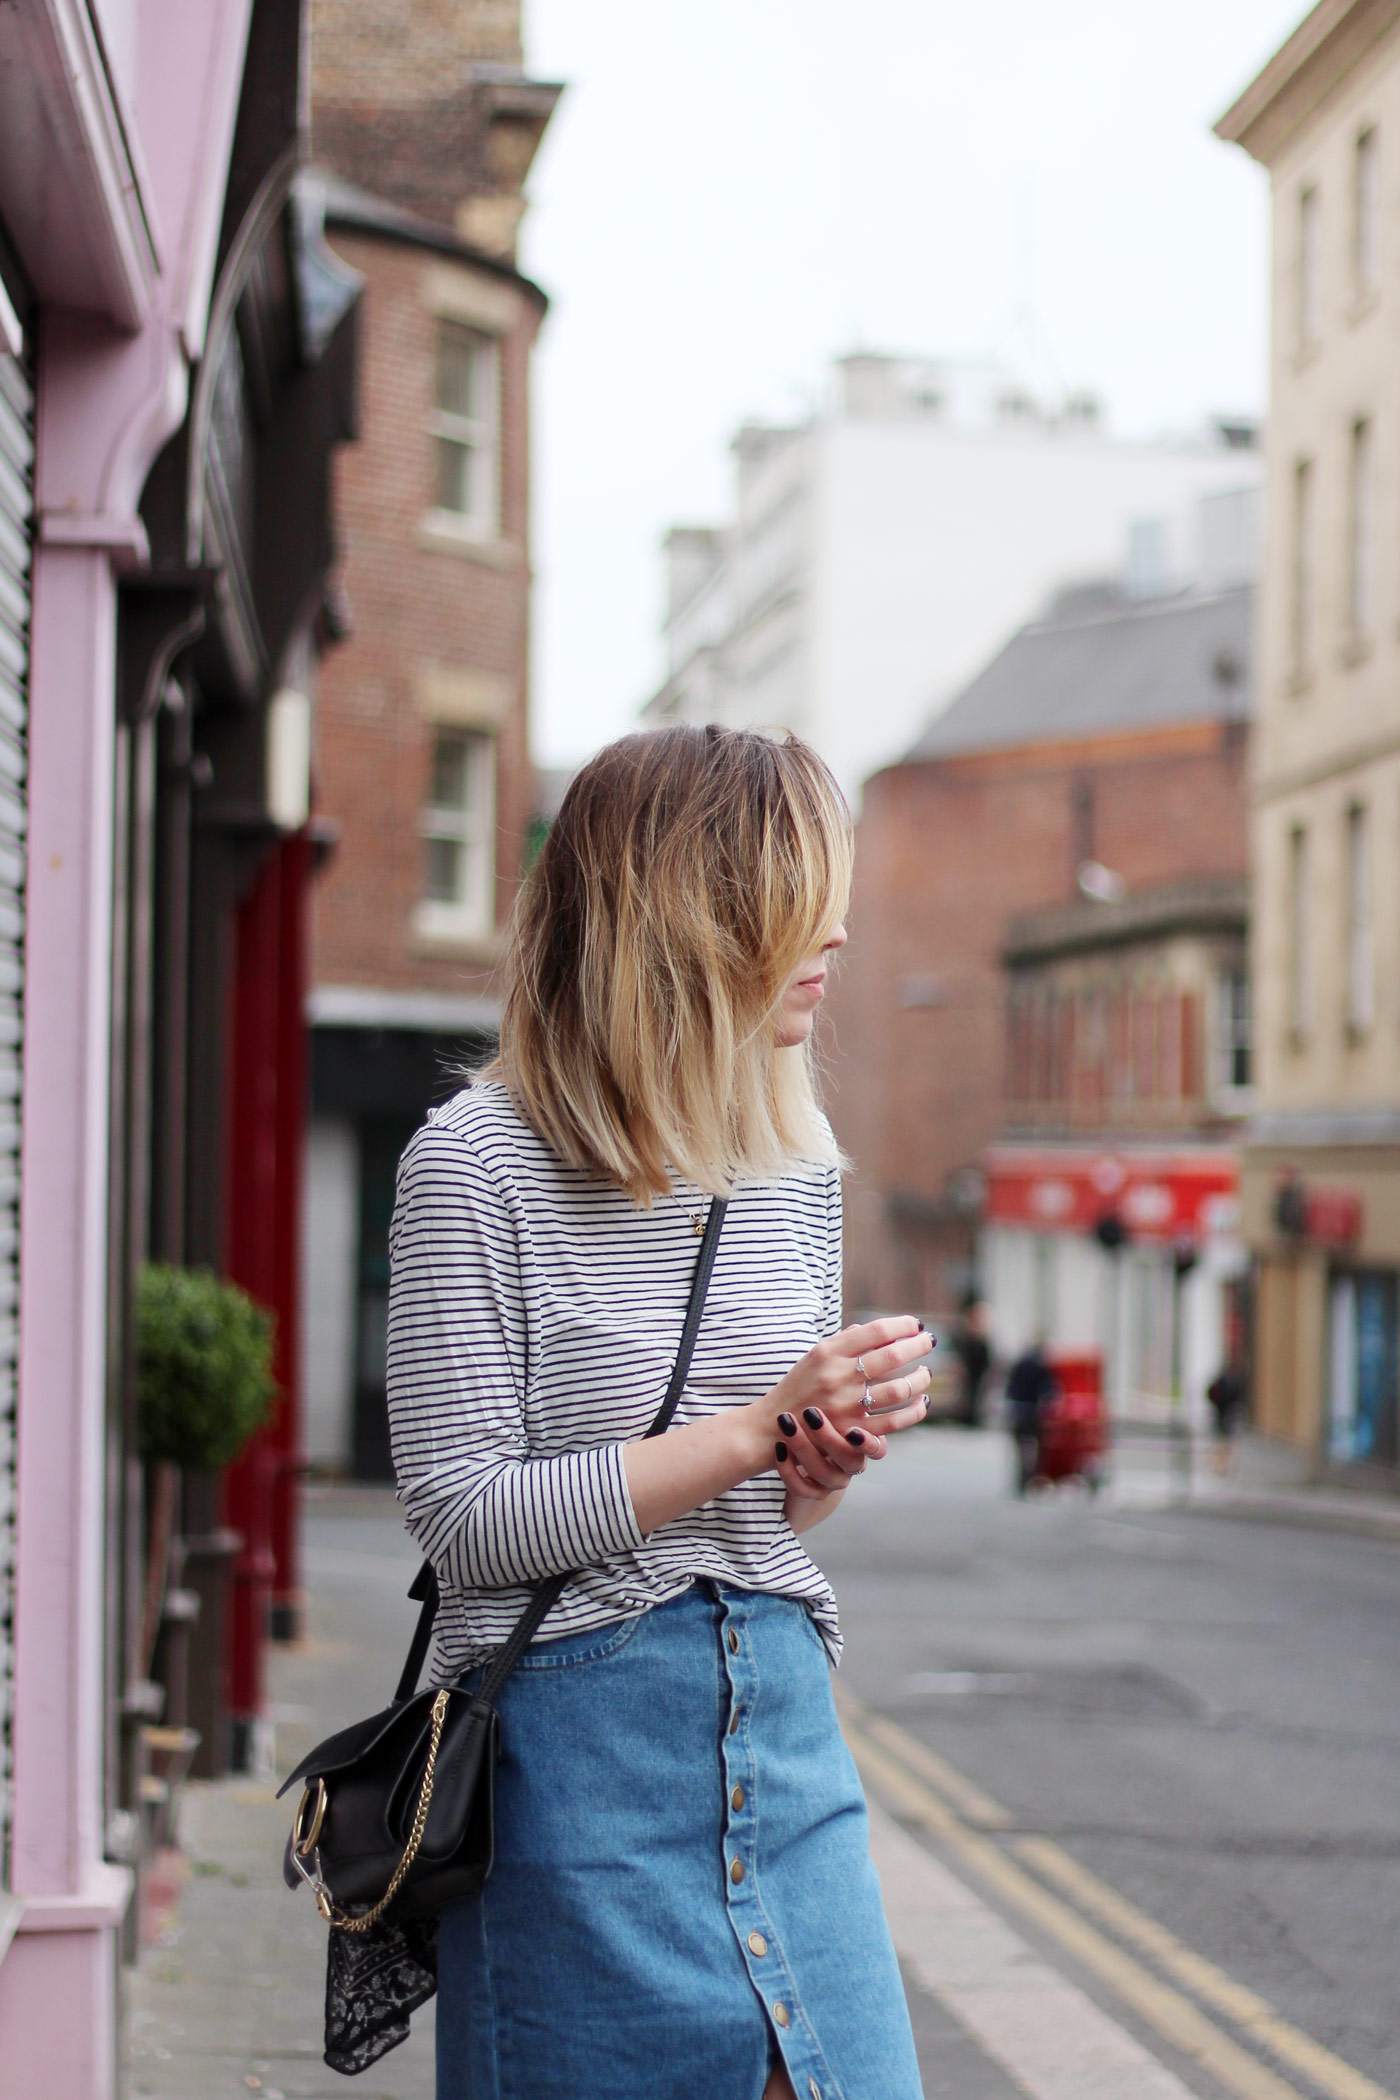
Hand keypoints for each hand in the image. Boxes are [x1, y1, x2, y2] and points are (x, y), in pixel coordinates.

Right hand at [753, 1317, 933, 1502]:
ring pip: (899, 1388)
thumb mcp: (813, 1358)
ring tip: (926, 1373)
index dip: (902, 1325)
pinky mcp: (854, 1431)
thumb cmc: (798, 1388)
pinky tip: (923, 1401)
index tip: (915, 1325)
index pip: (875, 1331)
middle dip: (918, 1345)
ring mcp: (847, 1405)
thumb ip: (843, 1342)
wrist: (772, 1428)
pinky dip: (915, 1410)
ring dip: (920, 1378)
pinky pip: (896, 1421)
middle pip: (892, 1356)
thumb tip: (874, 1330)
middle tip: (930, 1341)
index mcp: (828, 1352)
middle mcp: (838, 1376)